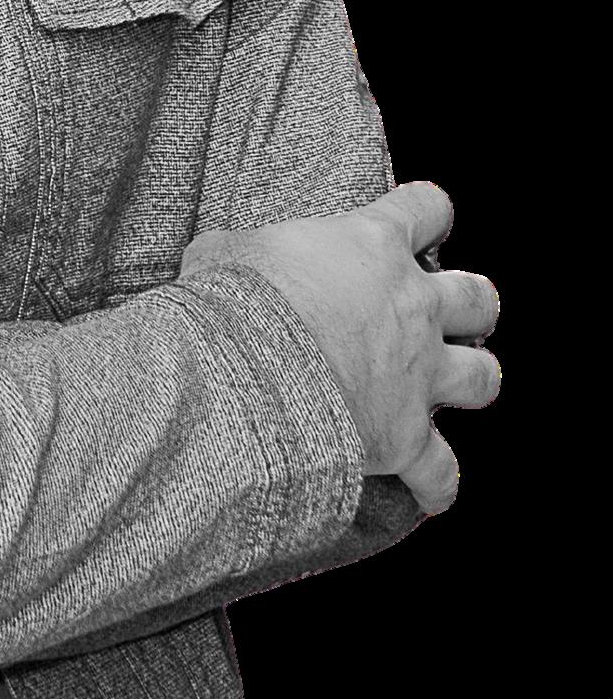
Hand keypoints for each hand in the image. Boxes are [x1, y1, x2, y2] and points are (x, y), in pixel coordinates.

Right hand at [181, 180, 500, 515]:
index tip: (422, 218)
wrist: (249, 373)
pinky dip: (438, 482)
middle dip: (472, 306)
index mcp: (374, 245)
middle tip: (451, 313)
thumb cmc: (236, 300)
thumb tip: (213, 256)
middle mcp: (414, 306)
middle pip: (477, 298)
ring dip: (474, 381)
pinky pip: (442, 471)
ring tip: (460, 386)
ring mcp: (420, 373)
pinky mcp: (408, 437)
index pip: (425, 208)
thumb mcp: (225, 253)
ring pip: (483, 377)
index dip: (427, 211)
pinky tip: (431, 490)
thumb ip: (239, 249)